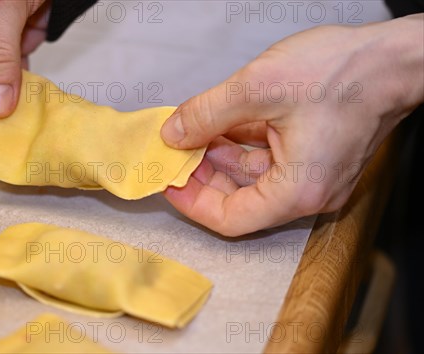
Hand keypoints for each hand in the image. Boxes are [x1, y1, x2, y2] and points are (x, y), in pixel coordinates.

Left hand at [161, 14, 423, 235]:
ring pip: (253, 177)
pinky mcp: (316, 157)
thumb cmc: (341, 72)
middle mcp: (308, 193)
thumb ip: (207, 114)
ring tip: (192, 132)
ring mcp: (314, 176)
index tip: (168, 179)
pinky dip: (243, 145)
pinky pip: (270, 161)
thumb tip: (173, 134)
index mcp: (297, 191)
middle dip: (203, 175)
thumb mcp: (257, 89)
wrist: (394, 57)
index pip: (230, 218)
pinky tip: (221, 125)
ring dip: (220, 157)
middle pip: (239, 199)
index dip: (192, 202)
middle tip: (175, 150)